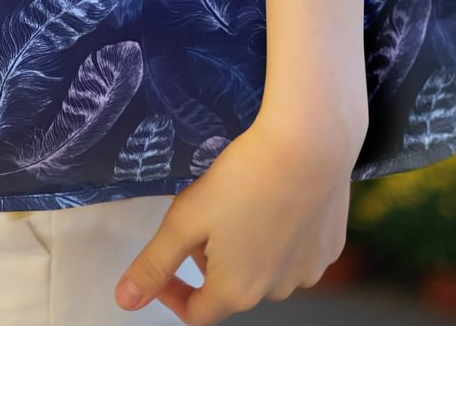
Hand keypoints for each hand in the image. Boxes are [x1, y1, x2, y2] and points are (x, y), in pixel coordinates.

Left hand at [113, 107, 363, 324]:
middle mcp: (276, 290)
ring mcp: (308, 270)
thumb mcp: (184, 219)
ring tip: (240, 199)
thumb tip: (125, 300)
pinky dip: (280, 233)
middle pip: (230, 285)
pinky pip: (296, 250)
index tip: (165, 263)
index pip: (196, 312)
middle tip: (203, 210)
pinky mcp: (329, 246)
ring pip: (265, 267)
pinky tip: (274, 198)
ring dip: (246, 247)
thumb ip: (154, 264)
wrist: (309, 142)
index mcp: (236, 291)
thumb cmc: (244, 177)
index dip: (172, 290)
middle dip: (210, 257)